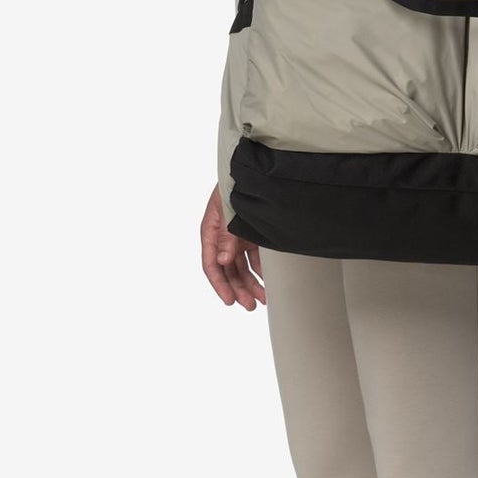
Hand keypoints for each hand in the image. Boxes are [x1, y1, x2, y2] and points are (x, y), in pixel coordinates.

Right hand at [202, 183, 266, 308]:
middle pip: (228, 270)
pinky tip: (267, 282)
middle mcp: (222, 237)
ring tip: (261, 299)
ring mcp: (237, 237)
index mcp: (211, 231)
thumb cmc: (235, 185)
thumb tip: (223, 260)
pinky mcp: (251, 235)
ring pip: (242, 267)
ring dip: (250, 283)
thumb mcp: (228, 211)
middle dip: (238, 289)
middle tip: (249, 305)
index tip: (229, 300)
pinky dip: (260, 270)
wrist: (252, 172)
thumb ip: (226, 237)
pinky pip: (254, 258)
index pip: (211, 263)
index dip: (219, 284)